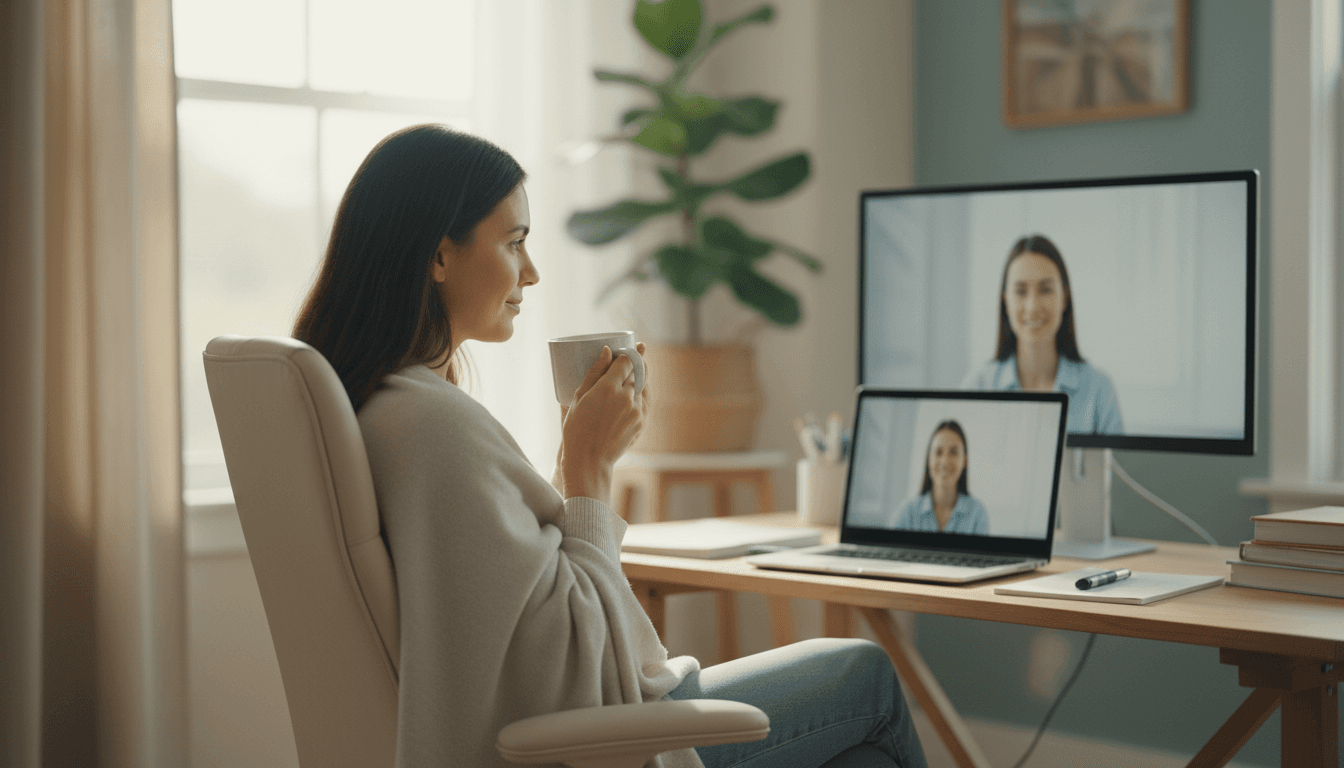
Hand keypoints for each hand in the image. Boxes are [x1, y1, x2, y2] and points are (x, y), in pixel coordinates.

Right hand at [559, 345, 645, 504]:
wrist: (589, 461)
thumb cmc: (576, 429)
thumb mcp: (578, 398)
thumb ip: (594, 373)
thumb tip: (606, 351)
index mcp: (608, 388)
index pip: (625, 361)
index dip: (628, 352)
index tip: (627, 347)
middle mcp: (626, 397)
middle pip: (637, 371)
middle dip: (636, 361)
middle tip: (637, 351)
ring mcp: (636, 411)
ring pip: (643, 386)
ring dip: (640, 376)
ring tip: (637, 369)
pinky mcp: (641, 422)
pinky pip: (645, 401)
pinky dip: (643, 392)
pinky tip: (639, 388)